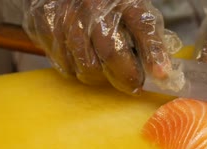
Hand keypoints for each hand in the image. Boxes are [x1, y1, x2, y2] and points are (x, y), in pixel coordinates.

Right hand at [24, 0, 179, 94]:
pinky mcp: (45, 24)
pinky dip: (75, 68)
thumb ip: (146, 36)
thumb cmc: (104, 3)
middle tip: (133, 83)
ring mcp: (66, 15)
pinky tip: (80, 57)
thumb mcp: (131, 9)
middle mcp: (93, 5)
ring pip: (86, 66)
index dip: (153, 53)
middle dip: (125, 76)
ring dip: (99, 75)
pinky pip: (63, 64)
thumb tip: (161, 73)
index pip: (142, 25)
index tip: (160, 75)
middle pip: (111, 52)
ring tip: (103, 67)